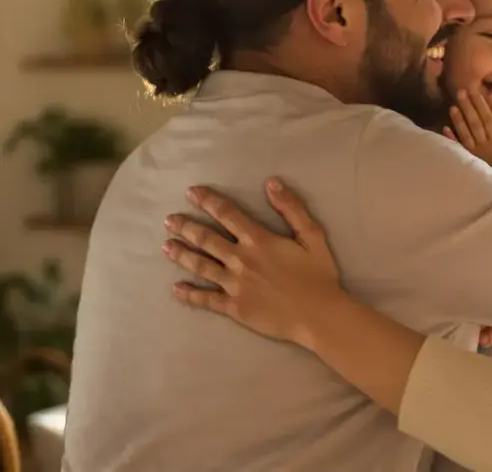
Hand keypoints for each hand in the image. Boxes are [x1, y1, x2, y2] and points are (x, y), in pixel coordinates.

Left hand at [162, 179, 339, 350]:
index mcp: (258, 240)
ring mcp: (234, 284)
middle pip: (206, 239)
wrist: (318, 315)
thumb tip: (271, 183)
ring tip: (166, 246)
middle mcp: (240, 259)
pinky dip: (189, 293)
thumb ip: (292, 208)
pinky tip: (176, 288)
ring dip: (181, 254)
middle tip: (169, 220)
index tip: (191, 192)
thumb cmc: (319, 275)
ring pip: (200, 266)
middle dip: (186, 227)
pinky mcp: (233, 307)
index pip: (227, 214)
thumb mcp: (313, 235)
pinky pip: (206, 299)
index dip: (208, 201)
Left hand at [443, 89, 491, 178]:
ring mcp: (482, 150)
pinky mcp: (473, 159)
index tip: (484, 93)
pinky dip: (454, 137)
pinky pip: (462, 146)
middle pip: (483, 119)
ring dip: (462, 117)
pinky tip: (446, 126)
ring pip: (471, 130)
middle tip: (465, 90)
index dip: (491, 104)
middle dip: (474, 104)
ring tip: (454, 104)